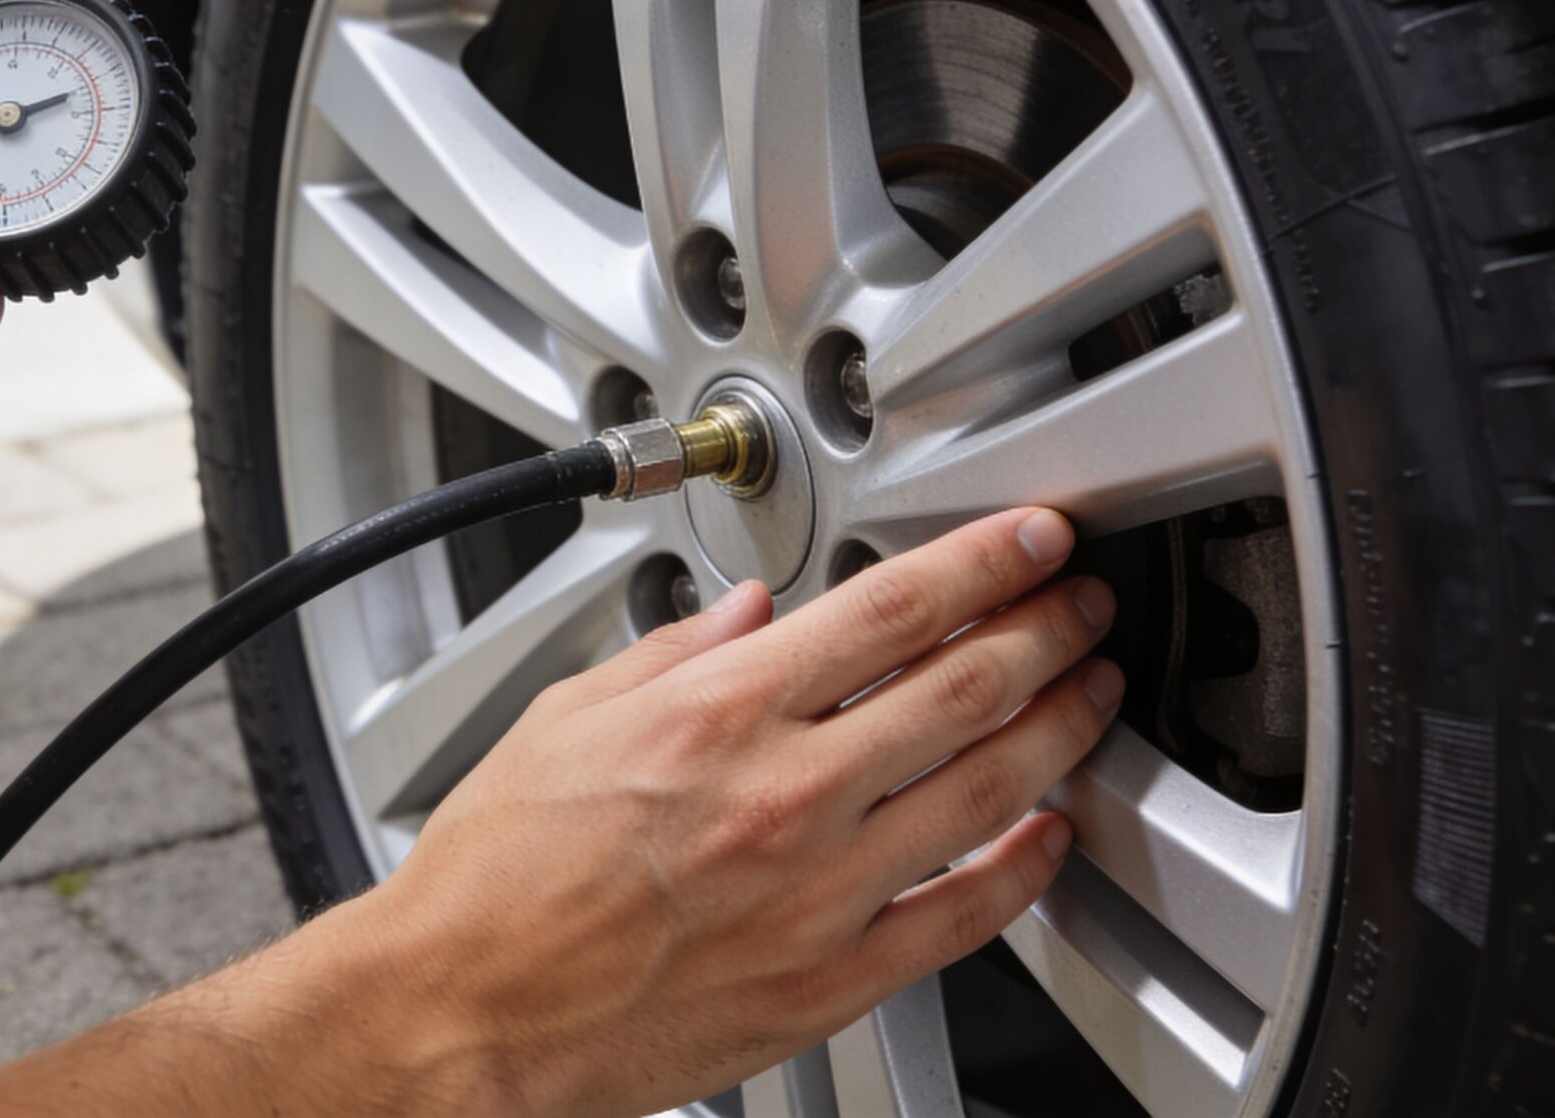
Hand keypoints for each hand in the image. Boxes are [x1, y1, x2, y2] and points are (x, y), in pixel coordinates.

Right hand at [339, 508, 1119, 1114]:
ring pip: (991, 789)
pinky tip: (1047, 834)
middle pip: (966, 685)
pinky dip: (1026, 867)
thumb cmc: (493, 882)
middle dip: (1047, 628)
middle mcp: (784, 794)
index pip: (892, 609)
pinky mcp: (833, 981)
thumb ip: (670, 653)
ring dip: (1061, 727)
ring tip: (1091, 690)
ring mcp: (822, 892)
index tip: (1028, 540)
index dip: (985, 561)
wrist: (463, 1014)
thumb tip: (742, 615)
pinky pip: (965, 914)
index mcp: (716, 715)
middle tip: (1078, 603)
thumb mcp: (562, 719)